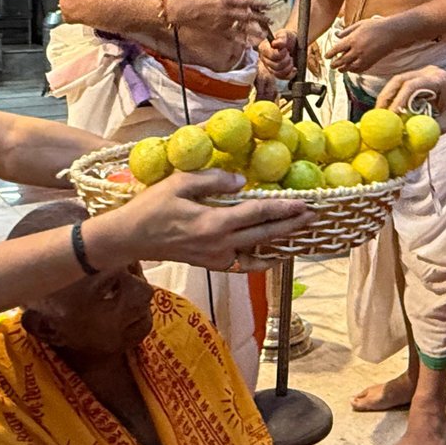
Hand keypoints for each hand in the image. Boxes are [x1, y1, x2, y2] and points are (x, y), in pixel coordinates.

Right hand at [86, 170, 312, 271]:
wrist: (129, 239)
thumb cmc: (151, 208)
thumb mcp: (179, 183)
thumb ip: (213, 180)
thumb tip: (241, 182)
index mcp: (215, 223)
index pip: (259, 213)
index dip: (285, 208)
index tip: (306, 202)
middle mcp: (220, 245)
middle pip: (265, 234)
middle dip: (292, 225)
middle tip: (315, 215)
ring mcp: (217, 258)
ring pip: (258, 251)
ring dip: (281, 242)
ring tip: (301, 233)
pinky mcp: (212, 264)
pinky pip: (244, 264)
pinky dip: (262, 260)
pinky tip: (273, 254)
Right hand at [166, 0, 267, 45]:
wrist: (179, 10)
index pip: (247, 2)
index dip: (258, 4)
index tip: (266, 6)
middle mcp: (227, 12)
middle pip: (248, 16)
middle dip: (260, 18)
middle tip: (270, 20)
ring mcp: (222, 23)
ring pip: (243, 29)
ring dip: (255, 31)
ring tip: (265, 34)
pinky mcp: (217, 32)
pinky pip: (233, 37)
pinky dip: (243, 41)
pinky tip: (250, 44)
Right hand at [258, 28, 297, 81]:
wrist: (294, 43)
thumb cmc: (288, 38)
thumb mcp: (286, 34)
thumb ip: (281, 38)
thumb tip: (275, 43)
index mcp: (264, 47)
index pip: (272, 56)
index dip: (281, 54)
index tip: (286, 49)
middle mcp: (264, 58)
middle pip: (275, 66)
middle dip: (286, 60)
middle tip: (289, 54)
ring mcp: (269, 66)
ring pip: (278, 73)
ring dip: (288, 67)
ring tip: (291, 59)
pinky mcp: (275, 73)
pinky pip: (282, 78)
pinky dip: (290, 74)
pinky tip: (294, 68)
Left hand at [324, 17, 401, 74]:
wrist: (391, 32)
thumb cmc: (376, 26)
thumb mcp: (359, 24)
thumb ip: (347, 31)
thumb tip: (337, 35)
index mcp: (353, 39)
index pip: (337, 49)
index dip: (330, 54)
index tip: (327, 57)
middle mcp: (357, 50)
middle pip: (342, 60)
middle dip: (335, 64)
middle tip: (332, 65)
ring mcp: (364, 57)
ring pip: (350, 67)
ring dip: (343, 69)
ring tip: (340, 69)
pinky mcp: (371, 62)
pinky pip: (360, 69)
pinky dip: (354, 71)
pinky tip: (352, 70)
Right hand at [377, 65, 445, 129]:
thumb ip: (435, 128)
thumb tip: (413, 139)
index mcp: (438, 79)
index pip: (412, 86)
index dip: (399, 100)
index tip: (391, 117)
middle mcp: (428, 72)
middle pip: (399, 80)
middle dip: (386, 97)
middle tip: (377, 116)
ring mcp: (423, 73)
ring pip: (398, 81)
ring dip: (387, 97)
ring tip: (379, 115)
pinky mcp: (420, 79)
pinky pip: (402, 86)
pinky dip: (393, 97)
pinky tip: (389, 111)